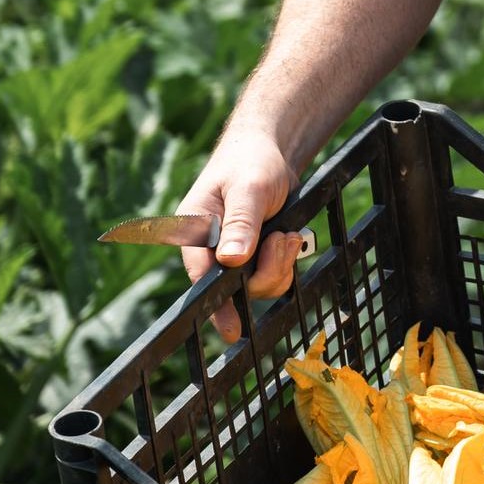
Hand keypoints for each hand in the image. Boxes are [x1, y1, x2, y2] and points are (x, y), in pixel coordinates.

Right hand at [177, 128, 302, 340]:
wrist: (272, 153)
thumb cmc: (252, 163)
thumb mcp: (248, 190)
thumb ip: (241, 224)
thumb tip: (231, 261)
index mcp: (195, 231)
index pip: (201, 276)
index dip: (216, 305)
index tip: (230, 330)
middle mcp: (211, 248)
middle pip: (237, 287)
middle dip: (267, 270)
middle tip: (281, 240)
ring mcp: (234, 255)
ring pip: (260, 285)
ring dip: (280, 264)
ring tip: (285, 234)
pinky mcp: (255, 256)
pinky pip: (273, 276)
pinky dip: (286, 262)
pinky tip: (288, 237)